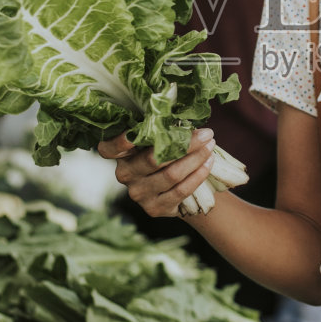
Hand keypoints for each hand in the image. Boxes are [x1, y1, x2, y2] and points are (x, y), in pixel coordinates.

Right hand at [97, 128, 215, 218]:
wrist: (174, 191)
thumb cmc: (164, 154)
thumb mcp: (156, 142)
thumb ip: (160, 130)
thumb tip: (185, 113)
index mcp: (120, 155)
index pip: (109, 148)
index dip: (119, 142)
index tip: (134, 133)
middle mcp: (125, 174)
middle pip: (153, 159)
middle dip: (184, 144)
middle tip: (206, 133)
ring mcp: (138, 193)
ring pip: (170, 174)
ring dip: (196, 158)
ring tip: (211, 146)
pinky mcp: (154, 208)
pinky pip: (180, 191)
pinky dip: (197, 175)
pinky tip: (208, 163)